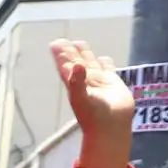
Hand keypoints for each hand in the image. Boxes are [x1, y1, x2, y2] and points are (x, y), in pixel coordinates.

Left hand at [51, 39, 132, 167]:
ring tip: (80, 43)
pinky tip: (104, 58)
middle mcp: (85, 82)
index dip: (61, 56)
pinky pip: (108, 70)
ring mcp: (99, 82)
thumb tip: (76, 64)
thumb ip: (77, 82)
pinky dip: (105, 63)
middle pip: (76, 62)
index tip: (55, 44)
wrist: (111, 126)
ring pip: (91, 64)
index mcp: (74, 84)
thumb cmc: (93, 115)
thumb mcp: (82, 98)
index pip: (66, 66)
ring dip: (85, 54)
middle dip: (70, 52)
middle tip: (62, 41)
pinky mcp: (113, 84)